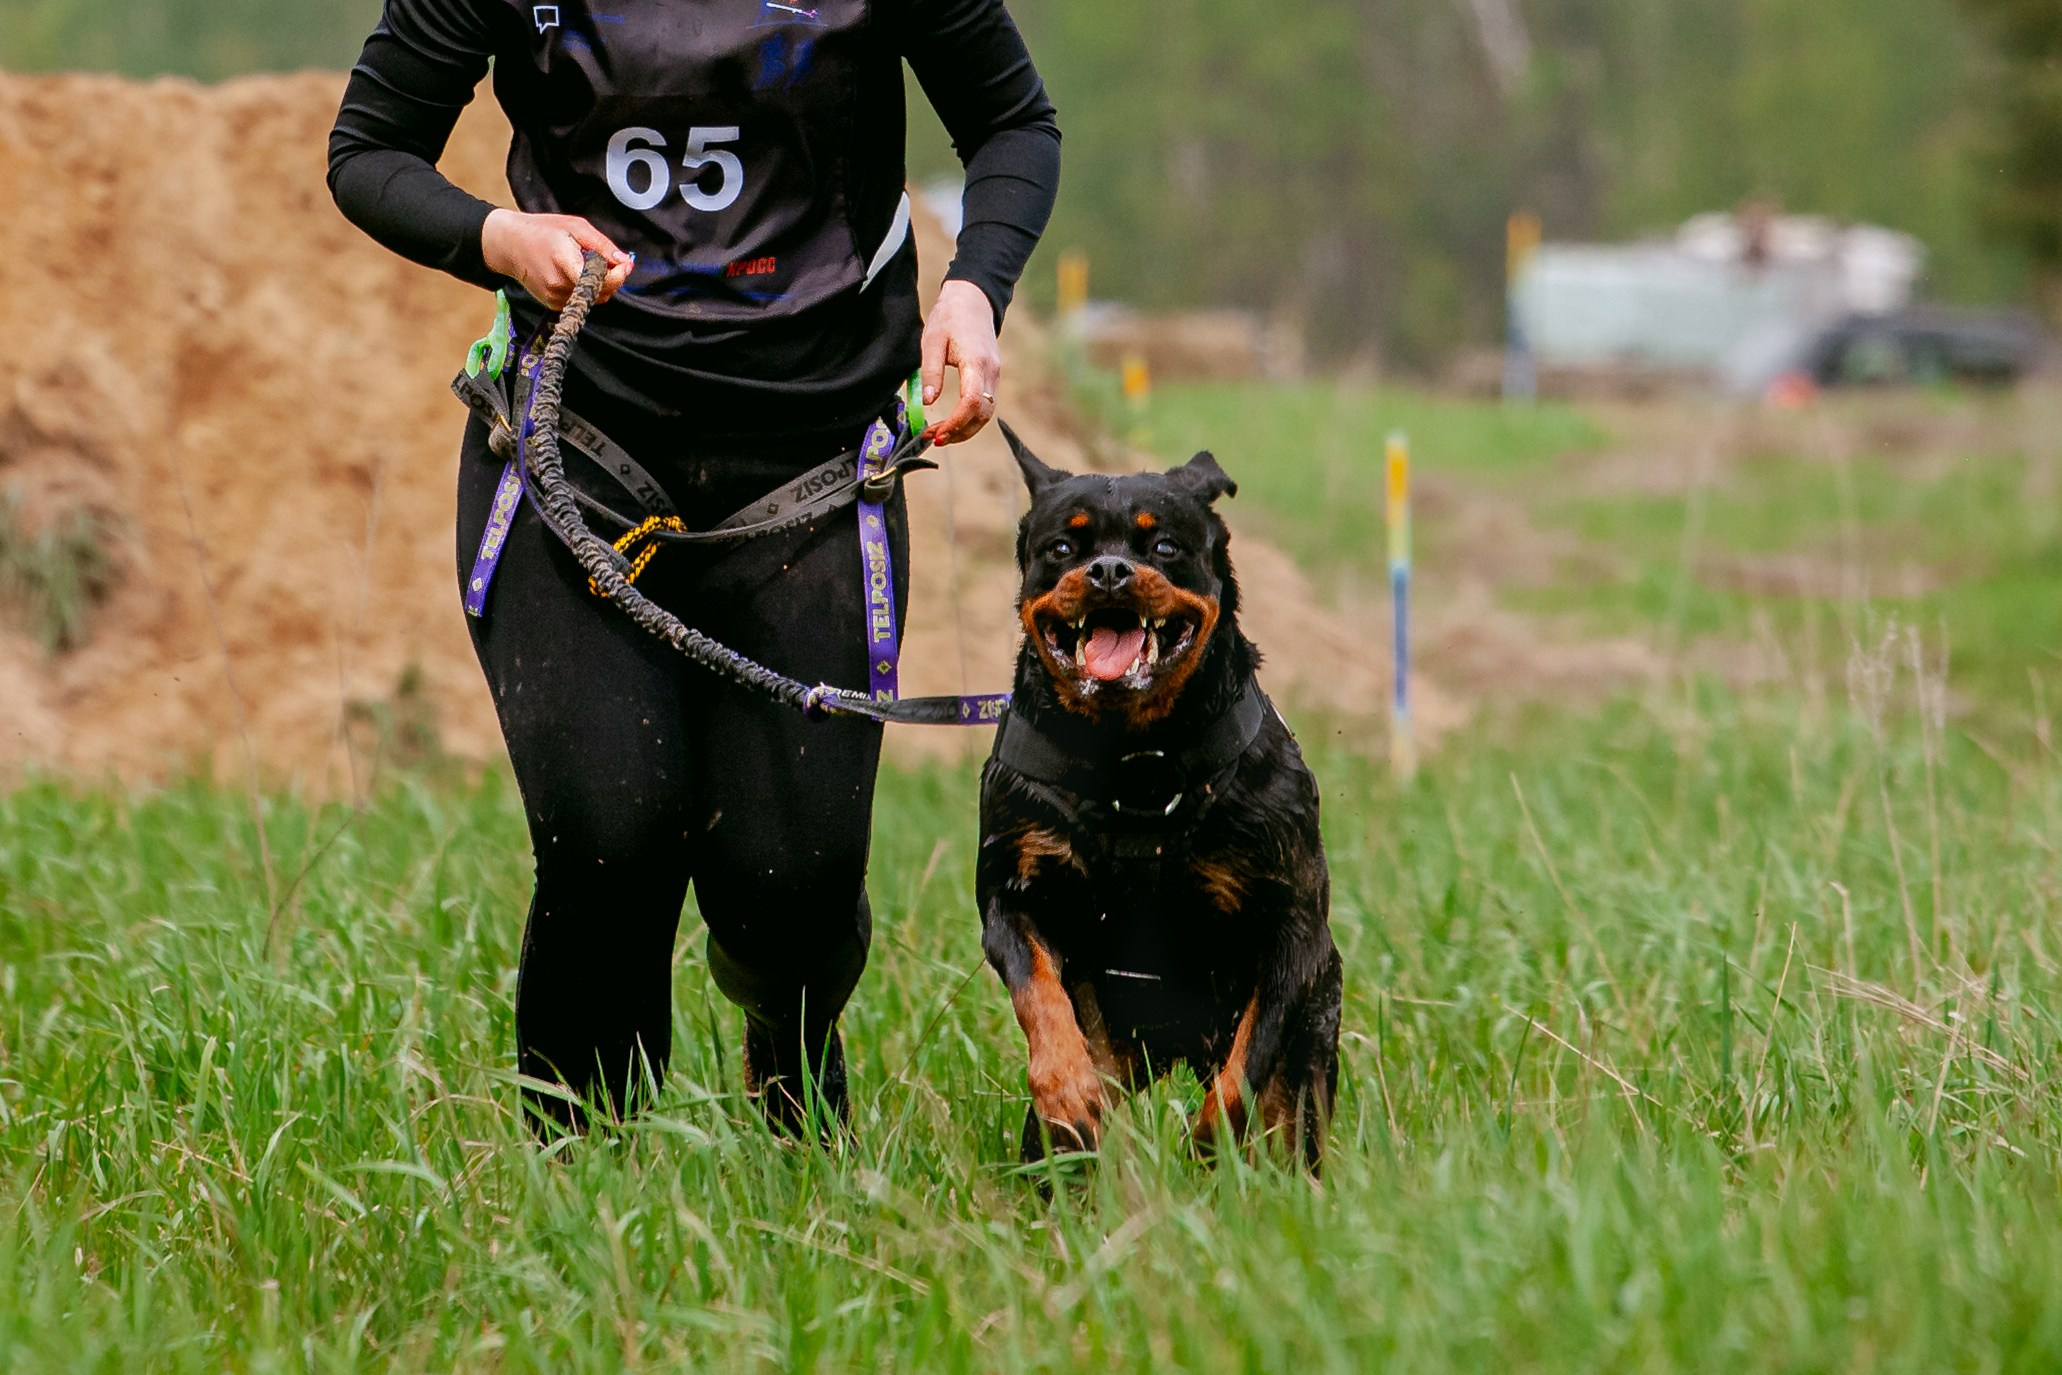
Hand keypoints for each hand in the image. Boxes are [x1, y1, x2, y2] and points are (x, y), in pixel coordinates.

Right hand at [481, 209, 633, 309]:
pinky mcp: (552, 304)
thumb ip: (602, 245)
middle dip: (611, 279)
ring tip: (586, 264)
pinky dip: (586, 289)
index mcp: (564, 262)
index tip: (624, 263)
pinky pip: (581, 301)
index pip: (601, 281)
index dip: (618, 275)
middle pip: (601, 292)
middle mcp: (558, 285)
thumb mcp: (575, 227)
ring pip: (593, 299)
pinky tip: (575, 273)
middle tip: (606, 260)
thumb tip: (624, 261)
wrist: (509, 244)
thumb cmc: (541, 231)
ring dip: (599, 284)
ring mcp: (554, 297)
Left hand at [920, 279, 1001, 444]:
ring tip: (940, 435)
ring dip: (965, 429)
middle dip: (959, 432)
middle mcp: (991, 372)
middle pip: (982, 415)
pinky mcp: (993, 377)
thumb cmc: (950, 317)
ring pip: (986, 414)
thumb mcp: (932, 341)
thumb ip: (931, 373)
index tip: (936, 433)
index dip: (955, 423)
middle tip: (933, 439)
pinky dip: (970, 419)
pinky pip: (986, 405)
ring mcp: (995, 375)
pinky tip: (953, 423)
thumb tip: (927, 403)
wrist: (973, 300)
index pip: (972, 402)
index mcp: (976, 362)